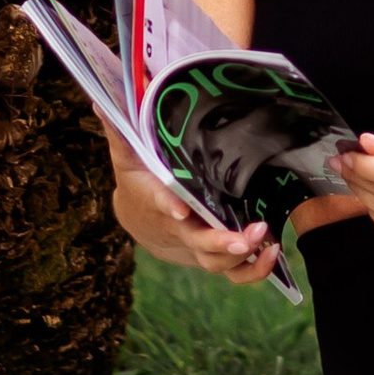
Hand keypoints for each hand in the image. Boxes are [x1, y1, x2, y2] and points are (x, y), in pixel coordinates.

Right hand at [98, 121, 281, 286]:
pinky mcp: (212, 255)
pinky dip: (253, 271)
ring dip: (241, 256)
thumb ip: (121, 132)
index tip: (180, 209)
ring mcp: (196, 246)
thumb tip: (100, 102)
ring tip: (265, 238)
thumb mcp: (127, 155)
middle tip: (246, 235)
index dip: (168, 206)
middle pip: (196, 242)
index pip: (158, 202)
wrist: (140, 220)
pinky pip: (232, 272)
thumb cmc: (138, 181)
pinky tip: (273, 254)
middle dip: (220, 242)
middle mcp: (178, 228)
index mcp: (155, 199)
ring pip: (215, 262)